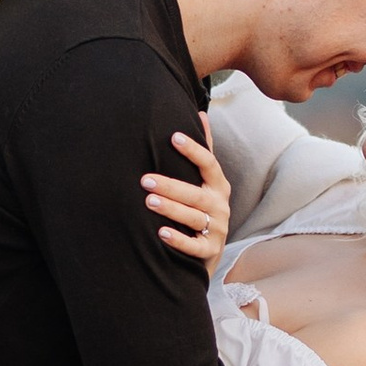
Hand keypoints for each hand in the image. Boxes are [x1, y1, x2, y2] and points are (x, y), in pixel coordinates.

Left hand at [142, 127, 230, 265]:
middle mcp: (220, 206)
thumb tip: (200, 113)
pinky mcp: (210, 251)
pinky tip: (161, 233)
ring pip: (193, 218)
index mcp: (218, 186)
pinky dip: (179, 240)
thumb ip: (204, 150)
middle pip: (196, 194)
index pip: (209, 164)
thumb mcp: (207, 180)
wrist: (210, 252)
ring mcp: (217, 229)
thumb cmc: (203, 209)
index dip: (193, 150)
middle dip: (171, 186)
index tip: (173, 137)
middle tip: (145, 180)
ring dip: (171, 209)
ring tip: (149, 202)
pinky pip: (194, 246)